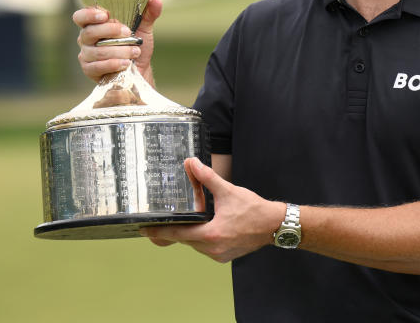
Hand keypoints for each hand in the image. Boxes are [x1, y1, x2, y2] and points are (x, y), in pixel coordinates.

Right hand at [73, 0, 162, 83]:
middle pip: (89, 32)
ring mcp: (86, 55)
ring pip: (97, 51)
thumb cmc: (136, 46)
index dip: (89, 14)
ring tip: (135, 52)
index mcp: (95, 24)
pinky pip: (97, 66)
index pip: (81, 16)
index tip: (105, 15)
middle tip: (128, 33)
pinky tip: (125, 63)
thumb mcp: (144, 29)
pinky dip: (113, 64)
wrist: (140, 69)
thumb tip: (156, 1)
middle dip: (110, 31)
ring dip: (118, 50)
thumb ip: (148, 14)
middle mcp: (86, 38)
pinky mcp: (90, 70)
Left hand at [140, 158, 284, 262]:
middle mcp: (212, 249)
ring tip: (182, 222)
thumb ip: (207, 178)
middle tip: (158, 223)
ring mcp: (219, 255)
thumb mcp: (228, 191)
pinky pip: (206, 248)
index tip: (145, 230)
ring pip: (195, 245)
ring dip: (190, 234)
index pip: (177, 233)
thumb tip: (192, 163)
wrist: (274, 225)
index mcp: (210, 234)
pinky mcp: (225, 256)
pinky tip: (203, 228)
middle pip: (185, 240)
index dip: (159, 231)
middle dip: (174, 230)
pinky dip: (202, 239)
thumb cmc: (253, 209)